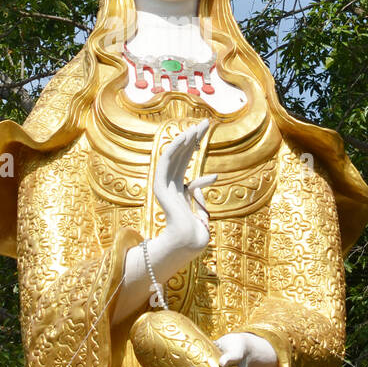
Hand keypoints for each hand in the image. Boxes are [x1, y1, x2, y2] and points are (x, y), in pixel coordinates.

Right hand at [153, 119, 216, 267]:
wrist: (188, 243)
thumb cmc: (196, 233)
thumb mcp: (202, 210)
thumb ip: (201, 195)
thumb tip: (207, 178)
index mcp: (178, 190)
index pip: (185, 161)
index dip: (194, 146)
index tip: (206, 133)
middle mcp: (170, 185)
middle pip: (180, 155)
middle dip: (192, 138)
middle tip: (205, 122)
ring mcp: (164, 185)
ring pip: (173, 155)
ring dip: (185, 139)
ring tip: (198, 127)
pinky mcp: (160, 187)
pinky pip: (165, 163)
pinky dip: (173, 149)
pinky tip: (185, 137)